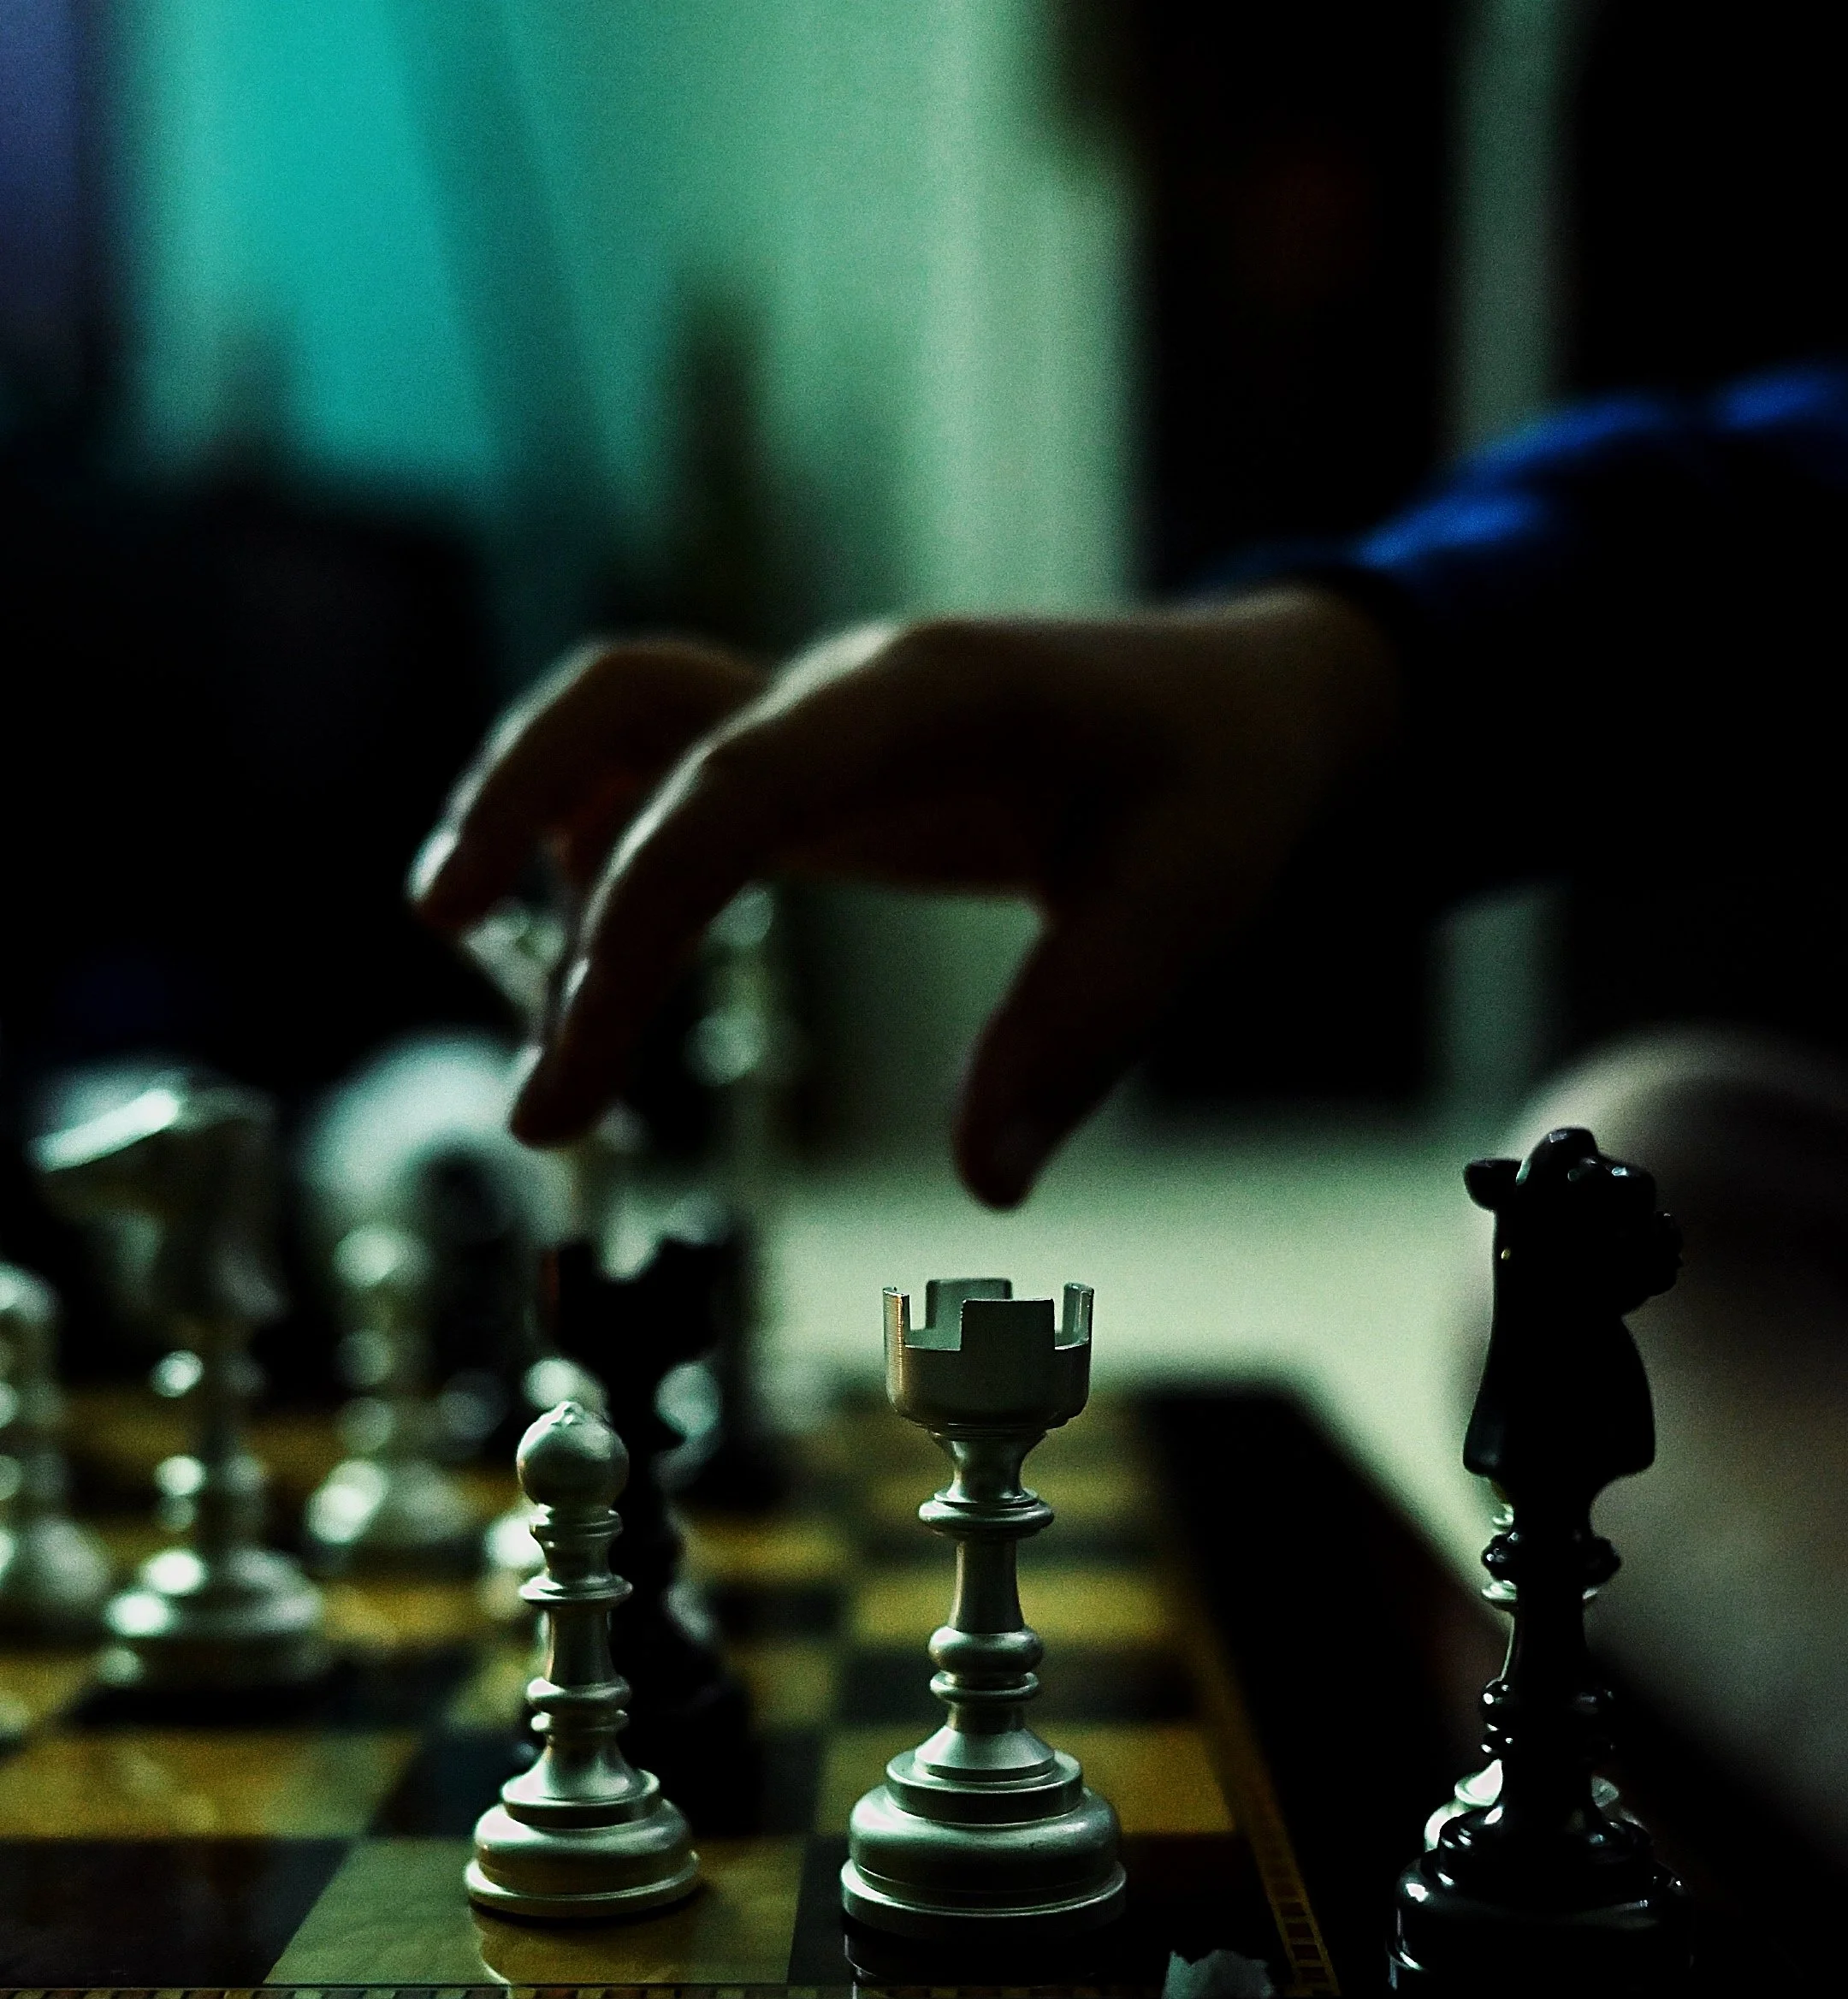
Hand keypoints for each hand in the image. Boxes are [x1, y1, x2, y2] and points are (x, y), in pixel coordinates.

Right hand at [410, 590, 1402, 1205]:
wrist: (1243, 706)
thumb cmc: (1215, 795)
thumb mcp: (1185, 908)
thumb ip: (1076, 1034)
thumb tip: (983, 1186)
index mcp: (919, 701)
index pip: (721, 797)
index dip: (625, 934)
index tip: (566, 1083)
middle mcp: (842, 689)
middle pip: (628, 714)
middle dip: (523, 839)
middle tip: (472, 992)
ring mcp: (818, 713)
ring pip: (623, 722)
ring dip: (528, 817)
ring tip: (459, 951)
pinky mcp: (813, 759)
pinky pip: (667, 773)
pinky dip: (595, 844)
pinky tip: (581, 955)